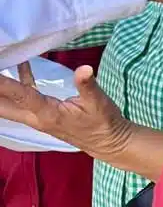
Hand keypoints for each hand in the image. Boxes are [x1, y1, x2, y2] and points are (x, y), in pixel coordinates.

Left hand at [0, 63, 131, 160]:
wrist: (108, 142)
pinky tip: (21, 64)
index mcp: (48, 114)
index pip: (21, 96)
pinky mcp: (41, 113)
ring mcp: (36, 117)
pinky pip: (22, 98)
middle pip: (3, 107)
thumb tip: (84, 68)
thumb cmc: (103, 122)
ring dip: (0, 90)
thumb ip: (87, 85)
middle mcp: (36, 118)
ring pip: (8, 105)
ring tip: (1, 65)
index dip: (4, 84)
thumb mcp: (99, 102)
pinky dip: (16, 83)